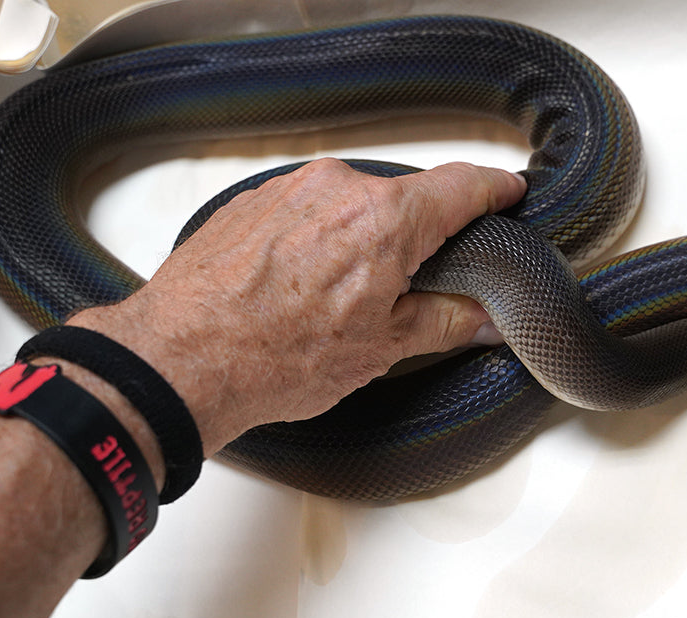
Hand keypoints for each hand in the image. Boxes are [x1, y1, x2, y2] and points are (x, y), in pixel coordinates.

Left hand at [69, 158, 526, 453]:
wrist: (178, 361)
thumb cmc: (274, 357)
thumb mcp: (380, 348)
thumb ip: (445, 321)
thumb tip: (484, 319)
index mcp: (386, 219)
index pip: (461, 187)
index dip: (494, 190)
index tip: (508, 192)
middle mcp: (338, 188)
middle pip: (405, 198)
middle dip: (421, 234)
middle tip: (422, 281)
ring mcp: (289, 189)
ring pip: (352, 204)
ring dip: (365, 238)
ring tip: (347, 297)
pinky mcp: (251, 202)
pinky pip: (307, 210)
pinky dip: (321, 239)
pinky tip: (304, 287)